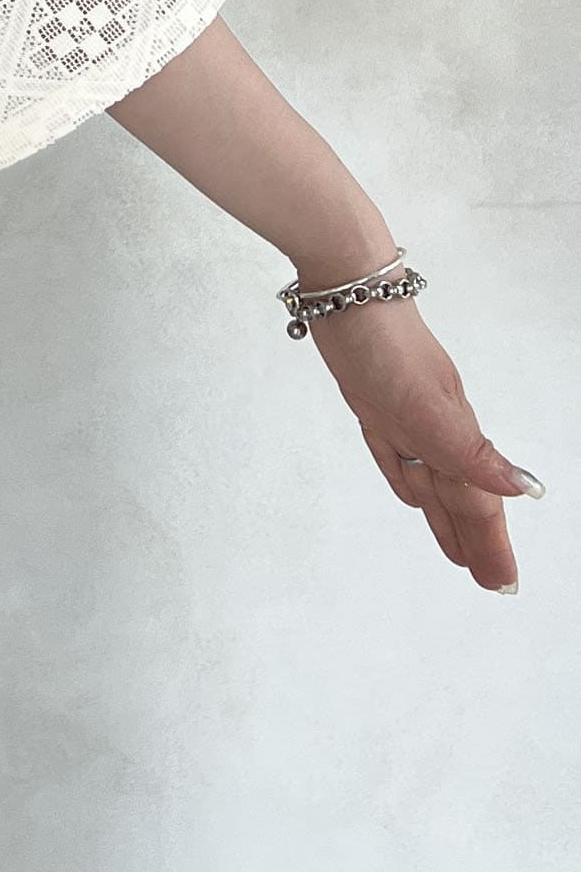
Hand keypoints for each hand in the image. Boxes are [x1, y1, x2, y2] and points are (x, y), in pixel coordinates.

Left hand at [307, 294, 543, 593]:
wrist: (348, 289)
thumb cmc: (385, 342)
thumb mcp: (428, 404)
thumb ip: (470, 449)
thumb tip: (524, 489)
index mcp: (451, 434)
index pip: (476, 502)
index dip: (489, 543)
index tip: (502, 582)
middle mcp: (433, 427)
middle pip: (458, 497)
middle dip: (476, 540)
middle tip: (492, 581)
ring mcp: (405, 413)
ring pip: (430, 479)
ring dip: (445, 515)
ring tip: (458, 550)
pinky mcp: (374, 400)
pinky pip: (395, 452)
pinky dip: (407, 475)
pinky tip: (410, 490)